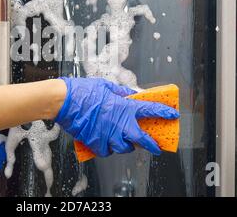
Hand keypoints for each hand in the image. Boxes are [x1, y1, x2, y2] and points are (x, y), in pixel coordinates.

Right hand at [55, 77, 179, 156]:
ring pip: (124, 148)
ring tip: (123, 141)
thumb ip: (121, 92)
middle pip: (142, 140)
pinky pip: (107, 151)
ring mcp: (108, 135)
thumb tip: (131, 95)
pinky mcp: (96, 143)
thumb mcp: (106, 86)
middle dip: (152, 145)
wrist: (64, 101)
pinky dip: (108, 148)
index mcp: (124, 107)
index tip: (172, 115)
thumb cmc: (83, 91)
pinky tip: (105, 142)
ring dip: (126, 146)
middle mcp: (119, 124)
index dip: (164, 112)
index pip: (150, 110)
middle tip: (157, 147)